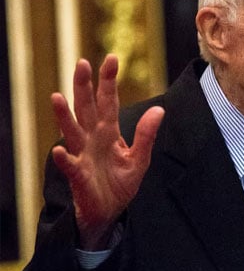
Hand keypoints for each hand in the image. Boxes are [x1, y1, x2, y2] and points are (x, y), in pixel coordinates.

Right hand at [50, 55, 163, 249]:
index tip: (112, 58)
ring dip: (64, 115)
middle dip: (84, 87)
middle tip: (81, 63)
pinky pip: (70, 166)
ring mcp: (83, 155)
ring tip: (57, 96)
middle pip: (87, 108)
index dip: (109, 81)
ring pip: (71, 131)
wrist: (109, 212)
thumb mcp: (139, 158)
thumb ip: (146, 134)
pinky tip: (59, 150)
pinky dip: (64, 158)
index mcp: (109, 133)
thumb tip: (159, 108)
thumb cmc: (121, 183)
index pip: (109, 102)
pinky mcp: (78, 176)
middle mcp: (92, 139)